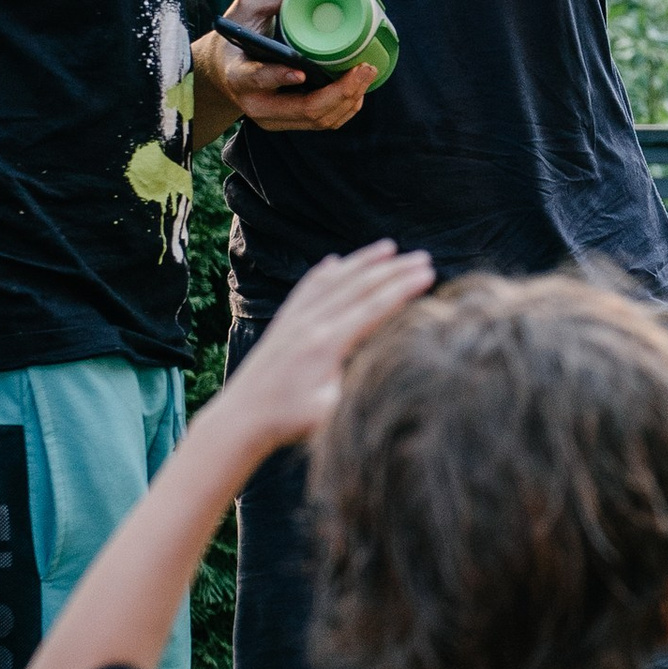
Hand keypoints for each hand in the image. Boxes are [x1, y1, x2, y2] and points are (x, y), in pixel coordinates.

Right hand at [197, 0, 374, 133]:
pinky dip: (345, 107)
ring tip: (366, 74)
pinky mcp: (289, 122)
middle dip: (340, 92)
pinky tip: (358, 88)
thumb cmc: (239, 34)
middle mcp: (256, 103)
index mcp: (238, 74)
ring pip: (318, 120)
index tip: (301, 71)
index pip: (256, 79)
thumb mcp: (247, 8)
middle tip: (363, 69)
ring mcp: (273, 118)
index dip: (279, 77)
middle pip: (304, 109)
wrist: (225, 66)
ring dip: (349, 100)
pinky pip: (323, 122)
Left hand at [206, 242, 435, 460]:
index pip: (373, 308)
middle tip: (423, 257)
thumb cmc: (287, 421)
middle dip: (394, 270)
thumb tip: (394, 372)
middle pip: (358, 287)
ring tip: (389, 247)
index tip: (428, 273)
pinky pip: (307, 288)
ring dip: (363, 261)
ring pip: (334, 280)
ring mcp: (294, 320)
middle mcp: (310, 323)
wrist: (239, 418)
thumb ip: (359, 390)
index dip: (403, 289)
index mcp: (326, 344)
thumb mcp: (329, 414)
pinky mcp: (283, 323)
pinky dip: (324, 272)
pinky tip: (335, 261)